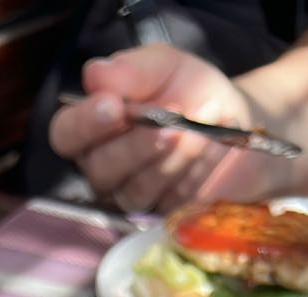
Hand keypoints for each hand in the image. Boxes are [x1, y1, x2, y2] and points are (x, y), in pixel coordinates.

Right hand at [48, 46, 292, 213]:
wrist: (241, 125)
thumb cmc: (194, 92)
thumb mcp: (167, 66)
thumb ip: (133, 70)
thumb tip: (95, 74)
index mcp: (94, 125)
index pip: (66, 133)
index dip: (85, 124)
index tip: (115, 107)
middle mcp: (104, 166)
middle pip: (98, 169)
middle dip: (135, 146)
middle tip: (169, 123)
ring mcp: (131, 197)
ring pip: (132, 191)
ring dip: (167, 161)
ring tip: (196, 133)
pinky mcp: (161, 219)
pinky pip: (164, 208)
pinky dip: (186, 181)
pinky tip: (204, 159)